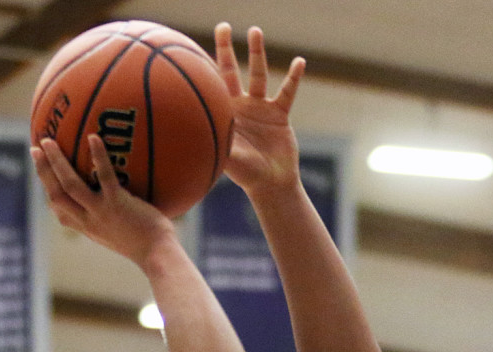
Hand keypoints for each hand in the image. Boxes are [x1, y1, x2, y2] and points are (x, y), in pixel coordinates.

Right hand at [31, 136, 174, 265]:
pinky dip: (98, 156)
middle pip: (55, 194)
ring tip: (48, 141)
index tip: (43, 177)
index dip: (49, 192)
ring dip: (55, 162)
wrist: (157, 255)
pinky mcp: (117, 203)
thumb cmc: (147, 245)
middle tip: (35, 149)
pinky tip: (93, 137)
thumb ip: (113, 220)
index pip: (60, 211)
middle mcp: (88, 221)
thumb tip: (119, 203)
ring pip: (69, 184)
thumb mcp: (122, 235)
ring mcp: (101, 212)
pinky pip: (104, 176)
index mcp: (88, 228)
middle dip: (42, 172)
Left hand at [214, 23, 305, 195]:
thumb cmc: (245, 174)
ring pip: (258, 74)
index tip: (194, 47)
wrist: (271, 184)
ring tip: (255, 31)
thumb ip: (218, 144)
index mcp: (223, 113)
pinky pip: (287, 92)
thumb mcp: (228, 158)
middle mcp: (240, 105)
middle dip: (225, 48)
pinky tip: (299, 62)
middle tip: (222, 26)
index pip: (210, 85)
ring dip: (257, 53)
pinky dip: (293, 78)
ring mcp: (260, 107)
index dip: (204, 65)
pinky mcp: (280, 114)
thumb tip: (198, 138)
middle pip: (230, 71)